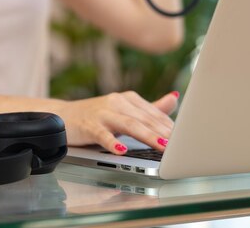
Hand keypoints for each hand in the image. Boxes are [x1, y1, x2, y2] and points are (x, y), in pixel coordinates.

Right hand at [54, 91, 178, 153]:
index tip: (186, 138)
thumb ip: (149, 108)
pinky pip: (102, 134)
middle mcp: (117, 102)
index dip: (170, 126)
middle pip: (144, 119)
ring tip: (161, 146)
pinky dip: (113, 142)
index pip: (154, 114)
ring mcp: (102, 113)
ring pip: (129, 125)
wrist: (62, 115)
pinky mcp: (88, 125)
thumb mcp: (124, 111)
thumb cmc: (97, 116)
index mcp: (129, 99)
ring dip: (147, 136)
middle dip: (164, 132)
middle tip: (180, 145)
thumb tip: (175, 99)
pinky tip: (122, 150)